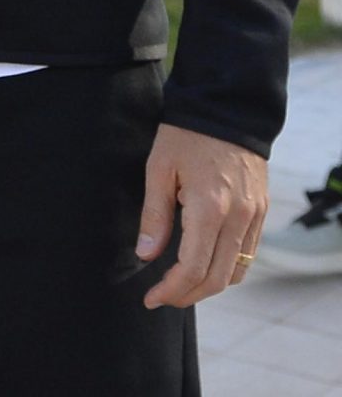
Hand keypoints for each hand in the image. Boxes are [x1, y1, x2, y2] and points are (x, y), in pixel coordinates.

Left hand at [136, 122, 268, 307]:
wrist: (228, 110)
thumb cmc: (185, 136)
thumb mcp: (158, 169)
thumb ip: (154, 215)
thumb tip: (146, 255)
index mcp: (209, 209)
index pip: (192, 267)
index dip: (170, 289)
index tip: (150, 298)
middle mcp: (238, 219)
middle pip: (216, 278)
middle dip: (187, 295)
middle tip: (162, 298)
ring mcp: (255, 217)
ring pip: (236, 271)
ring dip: (208, 286)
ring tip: (179, 286)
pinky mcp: (262, 212)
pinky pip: (248, 254)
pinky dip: (227, 269)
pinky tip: (204, 266)